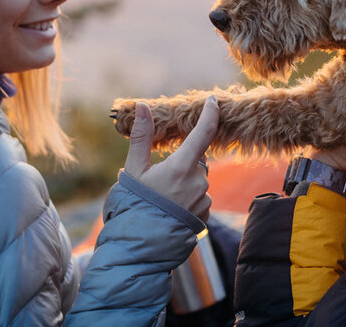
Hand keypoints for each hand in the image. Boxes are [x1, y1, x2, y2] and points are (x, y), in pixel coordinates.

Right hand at [124, 96, 218, 220]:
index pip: (203, 133)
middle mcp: (198, 182)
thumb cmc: (136, 205)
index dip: (210, 113)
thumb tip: (143, 106)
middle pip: (195, 159)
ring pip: (197, 178)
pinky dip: (187, 197)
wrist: (142, 246)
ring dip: (184, 181)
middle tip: (157, 178)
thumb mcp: (133, 169)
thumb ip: (141, 137)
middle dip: (181, 162)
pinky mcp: (206, 214)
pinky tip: (171, 208)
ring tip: (161, 198)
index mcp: (181, 167)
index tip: (212, 100)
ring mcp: (204, 200)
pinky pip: (199, 196)